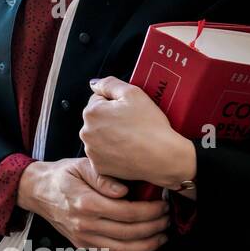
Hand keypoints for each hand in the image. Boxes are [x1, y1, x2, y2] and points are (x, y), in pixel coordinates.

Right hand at [16, 157, 169, 250]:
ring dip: (148, 244)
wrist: (37, 191)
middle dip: (154, 227)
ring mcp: (83, 238)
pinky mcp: (83, 246)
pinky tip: (145, 243)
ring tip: (163, 235)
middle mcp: (85, 225)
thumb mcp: (81, 166)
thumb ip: (103, 177)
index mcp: (86, 203)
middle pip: (129, 232)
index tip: (163, 204)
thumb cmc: (62, 176)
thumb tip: (124, 191)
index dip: (150, 211)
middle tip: (168, 218)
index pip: (127, 212)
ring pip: (123, 249)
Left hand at [79, 76, 196, 188]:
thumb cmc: (150, 126)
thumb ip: (110, 84)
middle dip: (110, 119)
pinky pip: (103, 155)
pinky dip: (112, 152)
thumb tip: (94, 84)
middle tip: (132, 125)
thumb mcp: (133, 93)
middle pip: (97, 119)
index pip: (98, 100)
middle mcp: (86, 132)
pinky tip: (127, 150)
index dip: (115, 103)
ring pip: (99, 137)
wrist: (163, 157)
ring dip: (110, 136)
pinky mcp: (99, 166)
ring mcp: (91, 151)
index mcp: (92, 112)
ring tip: (131, 138)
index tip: (128, 111)